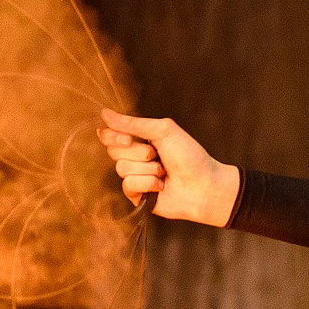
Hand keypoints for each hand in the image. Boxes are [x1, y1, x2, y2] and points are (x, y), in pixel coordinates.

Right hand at [96, 110, 240, 225]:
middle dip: (138, 152)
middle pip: (113, 151)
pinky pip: (128, 185)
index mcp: (141, 139)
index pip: (110, 134)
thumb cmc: (190, 156)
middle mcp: (135, 157)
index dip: (113, 136)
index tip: (128, 138)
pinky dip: (147, 183)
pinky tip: (161, 186)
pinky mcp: (137, 195)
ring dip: (147, 169)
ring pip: (121, 168)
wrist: (205, 186)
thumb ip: (133, 123)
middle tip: (157, 155)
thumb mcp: (164, 132)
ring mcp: (136, 176)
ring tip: (164, 172)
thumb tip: (104, 113)